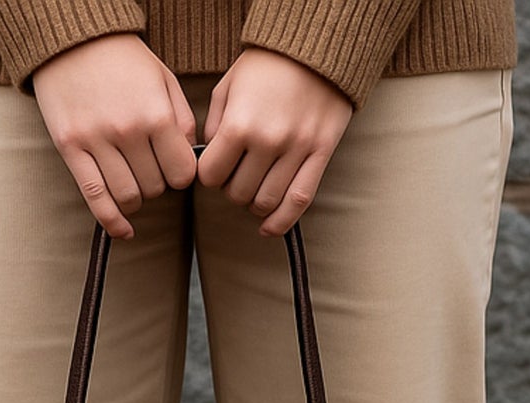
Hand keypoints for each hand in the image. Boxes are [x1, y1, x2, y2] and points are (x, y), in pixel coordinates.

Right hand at [32, 34, 198, 239]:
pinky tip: (124, 231)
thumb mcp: (163, 80)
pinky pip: (94, 198)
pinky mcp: (70, 149)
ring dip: (135, 199)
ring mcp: (97, 142)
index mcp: (156, 115)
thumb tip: (190, 157)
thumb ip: (182, 119)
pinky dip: (111, 221)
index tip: (173, 168)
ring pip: (127, 197)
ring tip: (133, 182)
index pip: (181, 175)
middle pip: (154, 188)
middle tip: (149, 167)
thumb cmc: (123, 59)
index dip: (180, 176)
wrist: (74, 39)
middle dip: (157, 184)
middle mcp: (128, 132)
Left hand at [196, 48, 353, 236]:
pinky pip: (299, 201)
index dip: (209, 176)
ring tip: (253, 191)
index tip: (214, 170)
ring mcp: (296, 150)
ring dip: (253, 204)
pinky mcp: (320, 154)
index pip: (211, 176)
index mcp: (239, 124)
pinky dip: (281, 222)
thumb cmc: (266, 66)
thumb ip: (214, 125)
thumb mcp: (228, 86)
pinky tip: (268, 228)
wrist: (316, 47)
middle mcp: (268, 141)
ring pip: (265, 202)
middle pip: (237, 193)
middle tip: (236, 176)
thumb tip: (209, 160)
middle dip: (231, 190)